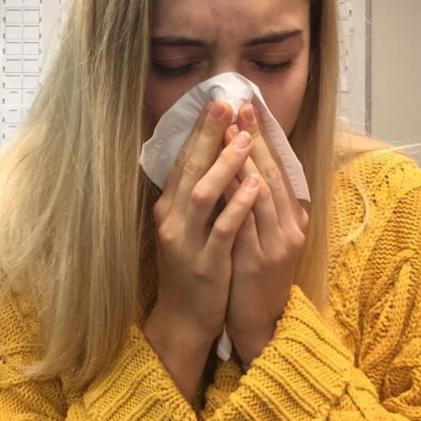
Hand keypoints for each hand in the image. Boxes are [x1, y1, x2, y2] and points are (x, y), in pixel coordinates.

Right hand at [144, 100, 261, 401]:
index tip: (216, 102)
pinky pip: (222, 229)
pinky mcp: (205, 263)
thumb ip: (192, 196)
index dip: (199, 131)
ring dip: (223, 165)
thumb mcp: (185, 228)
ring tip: (243, 139)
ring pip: (202, 194)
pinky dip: (236, 205)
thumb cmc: (190, 268)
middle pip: (189, 169)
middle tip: (224, 104)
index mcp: (168, 208)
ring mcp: (186, 241)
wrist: (183, 318)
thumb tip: (209, 158)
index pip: (183, 161)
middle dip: (208, 135)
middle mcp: (171, 219)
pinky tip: (253, 186)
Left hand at [222, 103, 308, 364]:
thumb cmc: (255, 274)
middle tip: (238, 107)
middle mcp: (289, 227)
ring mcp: (276, 244)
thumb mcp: (263, 235)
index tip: (246, 108)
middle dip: (254, 139)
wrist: (259, 323)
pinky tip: (228, 178)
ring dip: (245, 161)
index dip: (262, 138)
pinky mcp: (258, 261)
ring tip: (231, 132)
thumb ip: (258, 204)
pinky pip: (247, 223)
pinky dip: (238, 198)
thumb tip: (242, 165)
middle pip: (271, 174)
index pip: (276, 169)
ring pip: (262, 194)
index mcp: (292, 218)